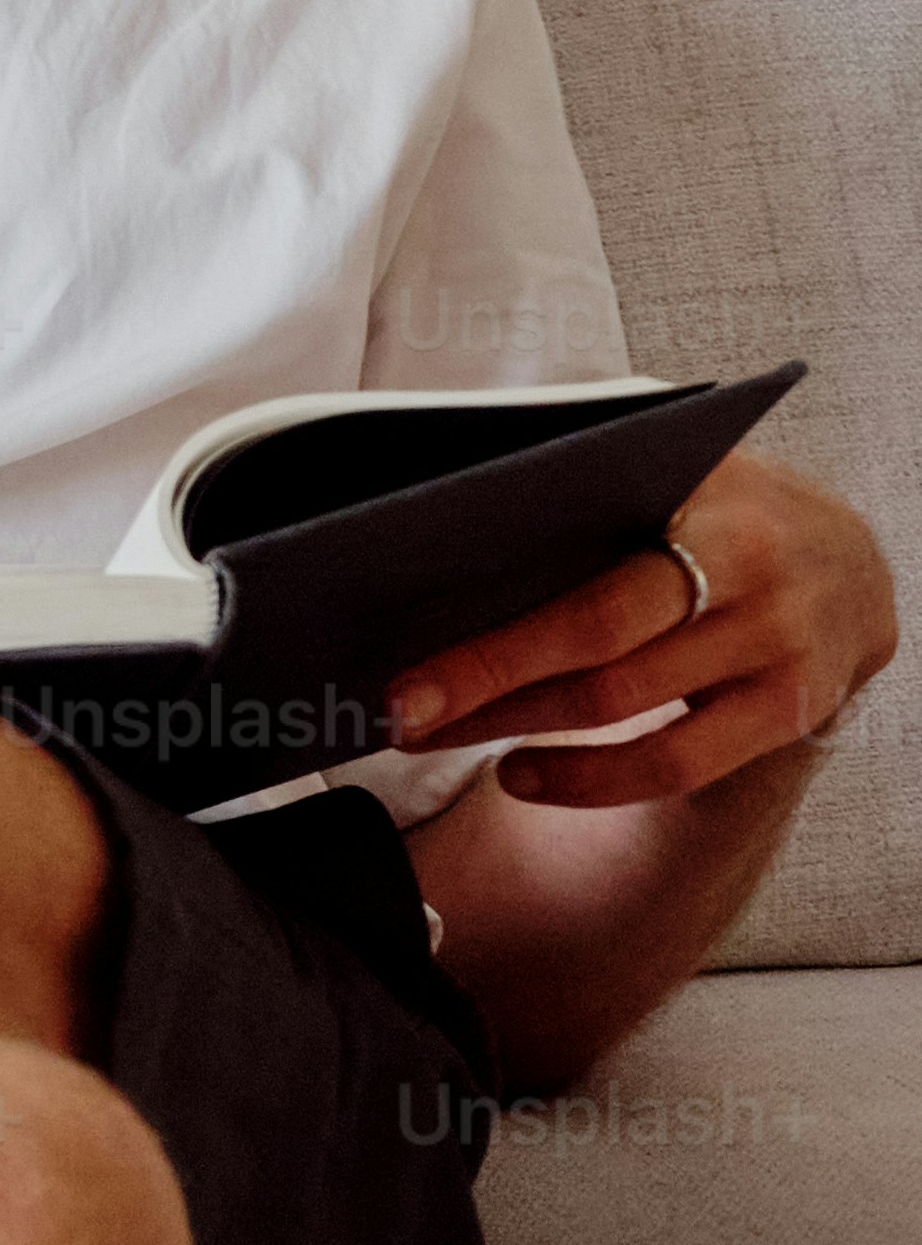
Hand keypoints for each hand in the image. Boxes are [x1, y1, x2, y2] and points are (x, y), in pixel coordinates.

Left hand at [386, 452, 897, 804]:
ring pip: (624, 708)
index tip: (402, 660)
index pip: (583, 564)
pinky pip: (678, 764)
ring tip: (431, 735)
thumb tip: (430, 507)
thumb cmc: (713, 505)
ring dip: (513, 730)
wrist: (850, 559)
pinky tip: (519, 775)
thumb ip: (572, 472)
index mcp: (706, 494)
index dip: (489, 628)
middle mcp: (754, 569)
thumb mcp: (662, 463)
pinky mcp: (792, 711)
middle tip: (394, 710)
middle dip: (482, 680)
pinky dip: (590, 780)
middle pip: (596, 641)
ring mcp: (779, 647)